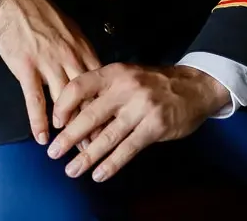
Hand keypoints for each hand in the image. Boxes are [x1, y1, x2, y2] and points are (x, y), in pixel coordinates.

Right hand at [0, 0, 100, 145]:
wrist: (14, 2)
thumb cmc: (42, 16)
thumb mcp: (70, 30)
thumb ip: (81, 52)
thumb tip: (94, 72)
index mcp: (81, 48)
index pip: (100, 83)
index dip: (106, 106)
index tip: (111, 126)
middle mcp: (68, 57)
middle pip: (86, 97)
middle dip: (92, 124)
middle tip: (97, 147)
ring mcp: (47, 63)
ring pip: (63, 102)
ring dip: (68, 128)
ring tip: (73, 150)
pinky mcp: (26, 68)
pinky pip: (35, 99)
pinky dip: (39, 121)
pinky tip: (42, 138)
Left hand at [48, 63, 230, 181]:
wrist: (193, 85)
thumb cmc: (154, 83)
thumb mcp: (127, 76)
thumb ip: (104, 91)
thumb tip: (76, 115)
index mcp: (115, 72)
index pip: (80, 86)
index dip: (64, 105)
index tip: (54, 122)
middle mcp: (126, 88)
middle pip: (90, 114)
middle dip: (68, 137)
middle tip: (53, 152)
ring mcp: (141, 107)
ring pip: (107, 136)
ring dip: (86, 157)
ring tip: (72, 170)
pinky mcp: (155, 126)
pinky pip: (128, 149)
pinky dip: (111, 164)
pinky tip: (99, 174)